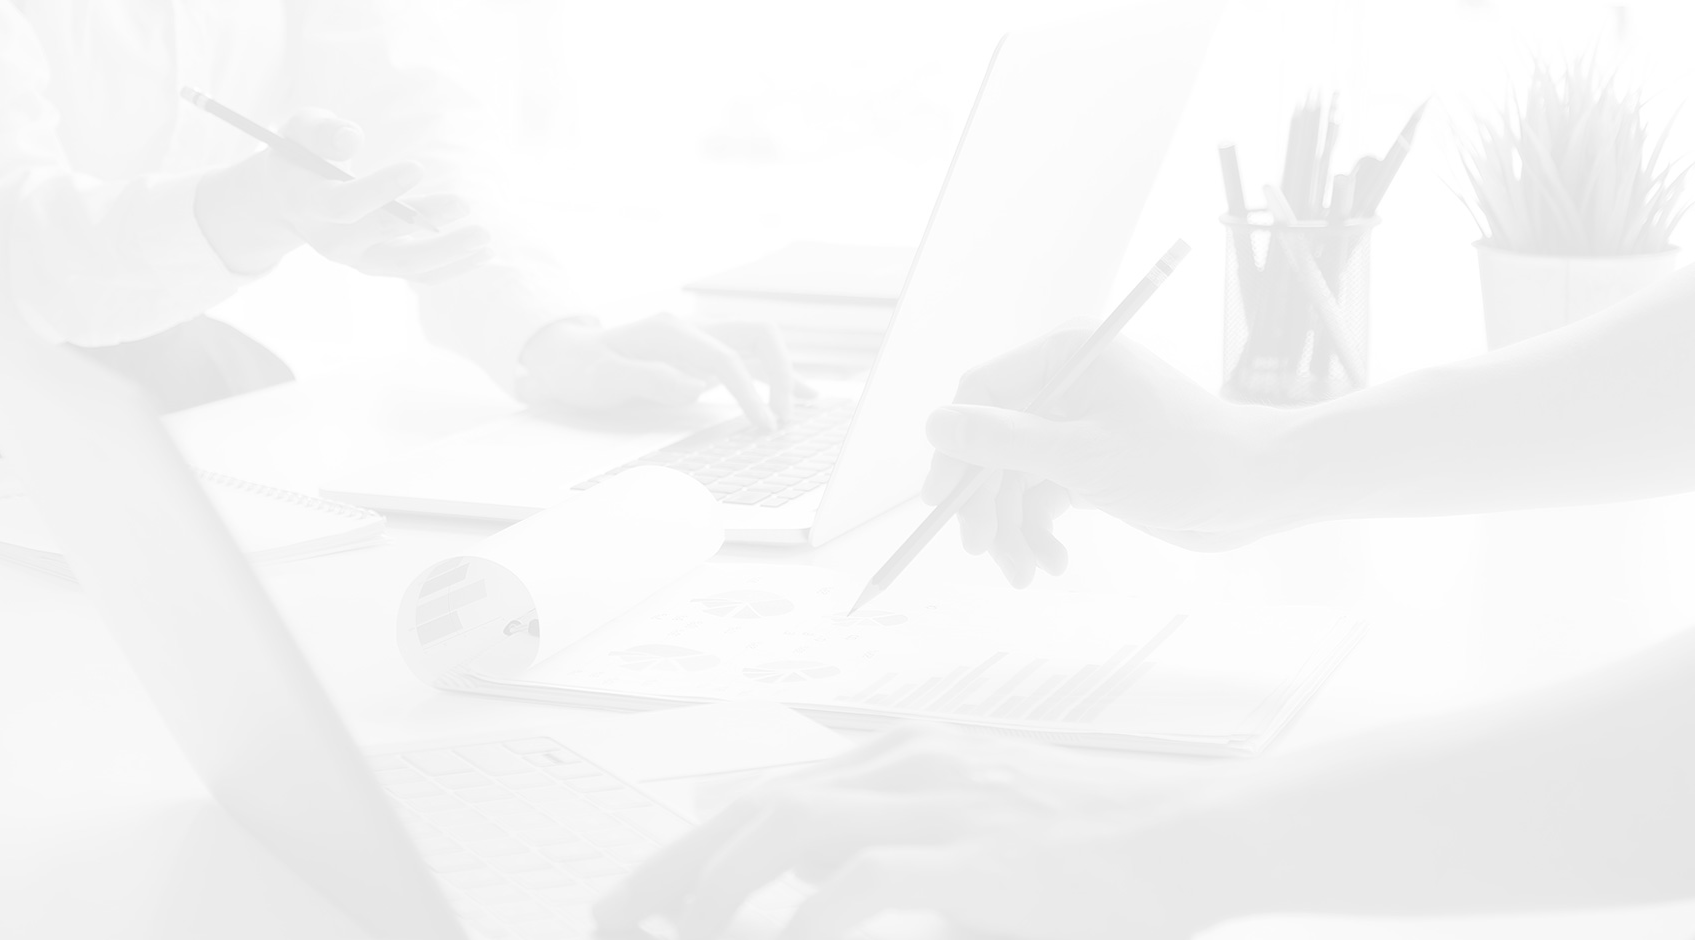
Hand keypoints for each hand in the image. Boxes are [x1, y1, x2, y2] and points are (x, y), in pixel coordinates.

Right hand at [195, 108, 491, 281]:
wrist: (293, 199)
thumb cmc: (303, 154)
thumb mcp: (300, 131)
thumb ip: (321, 130)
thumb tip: (352, 137)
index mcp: (310, 203)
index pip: (343, 206)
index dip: (379, 190)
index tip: (417, 167)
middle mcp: (333, 240)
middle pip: (382, 239)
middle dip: (425, 221)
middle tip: (465, 202)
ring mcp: (359, 258)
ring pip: (406, 266)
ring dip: (448, 253)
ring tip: (485, 236)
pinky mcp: (381, 264)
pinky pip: (420, 275)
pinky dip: (453, 266)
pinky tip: (485, 252)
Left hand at [517, 314, 810, 430]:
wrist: (567, 356)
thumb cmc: (581, 370)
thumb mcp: (601, 379)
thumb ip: (647, 378)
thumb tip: (694, 386)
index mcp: (670, 332)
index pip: (726, 358)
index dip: (749, 391)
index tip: (763, 425)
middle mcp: (693, 329)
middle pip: (758, 335)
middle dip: (782, 374)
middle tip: (782, 421)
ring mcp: (701, 340)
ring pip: (761, 344)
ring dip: (786, 373)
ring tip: (803, 410)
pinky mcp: (705, 356)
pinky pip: (751, 360)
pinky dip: (777, 376)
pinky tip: (802, 396)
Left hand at [592, 725, 1227, 939]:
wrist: (1198, 830)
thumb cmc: (1097, 844)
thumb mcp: (978, 833)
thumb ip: (892, 850)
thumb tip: (814, 884)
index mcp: (905, 757)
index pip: (768, 793)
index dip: (694, 844)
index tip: (642, 895)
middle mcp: (909, 762)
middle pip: (755, 804)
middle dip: (672, 865)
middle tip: (613, 916)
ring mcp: (941, 799)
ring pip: (787, 827)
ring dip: (718, 885)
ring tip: (679, 933)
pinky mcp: (975, 851)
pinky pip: (861, 880)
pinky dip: (805, 919)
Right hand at [923, 329, 1298, 584]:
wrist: (1259, 492)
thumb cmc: (1186, 460)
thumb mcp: (1085, 457)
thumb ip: (1005, 442)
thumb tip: (935, 424)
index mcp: (1066, 356)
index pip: (981, 395)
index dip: (955, 450)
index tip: (942, 503)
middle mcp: (1066, 383)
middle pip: (992, 443)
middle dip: (987, 503)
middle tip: (983, 552)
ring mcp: (1076, 423)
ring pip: (1013, 477)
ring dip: (1012, 527)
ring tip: (1027, 572)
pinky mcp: (1089, 460)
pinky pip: (1041, 494)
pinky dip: (1039, 530)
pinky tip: (1053, 562)